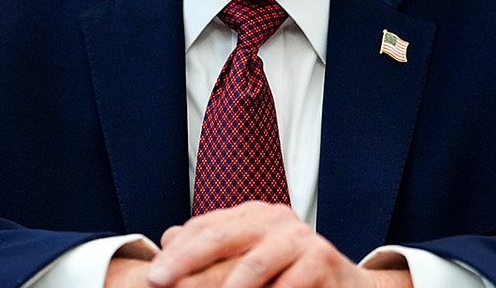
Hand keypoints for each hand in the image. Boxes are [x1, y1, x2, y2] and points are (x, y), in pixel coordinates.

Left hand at [145, 201, 411, 287]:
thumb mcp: (247, 260)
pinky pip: (291, 282)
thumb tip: (168, 238)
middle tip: (159, 283)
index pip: (205, 227)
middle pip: (220, 236)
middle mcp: (273, 219)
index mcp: (251, 215)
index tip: (152, 278)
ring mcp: (299, 236)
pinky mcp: (322, 258)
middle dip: (186, 262)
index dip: (177, 252)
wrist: (344, 286)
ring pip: (253, 263)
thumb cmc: (288, 275)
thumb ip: (213, 250)